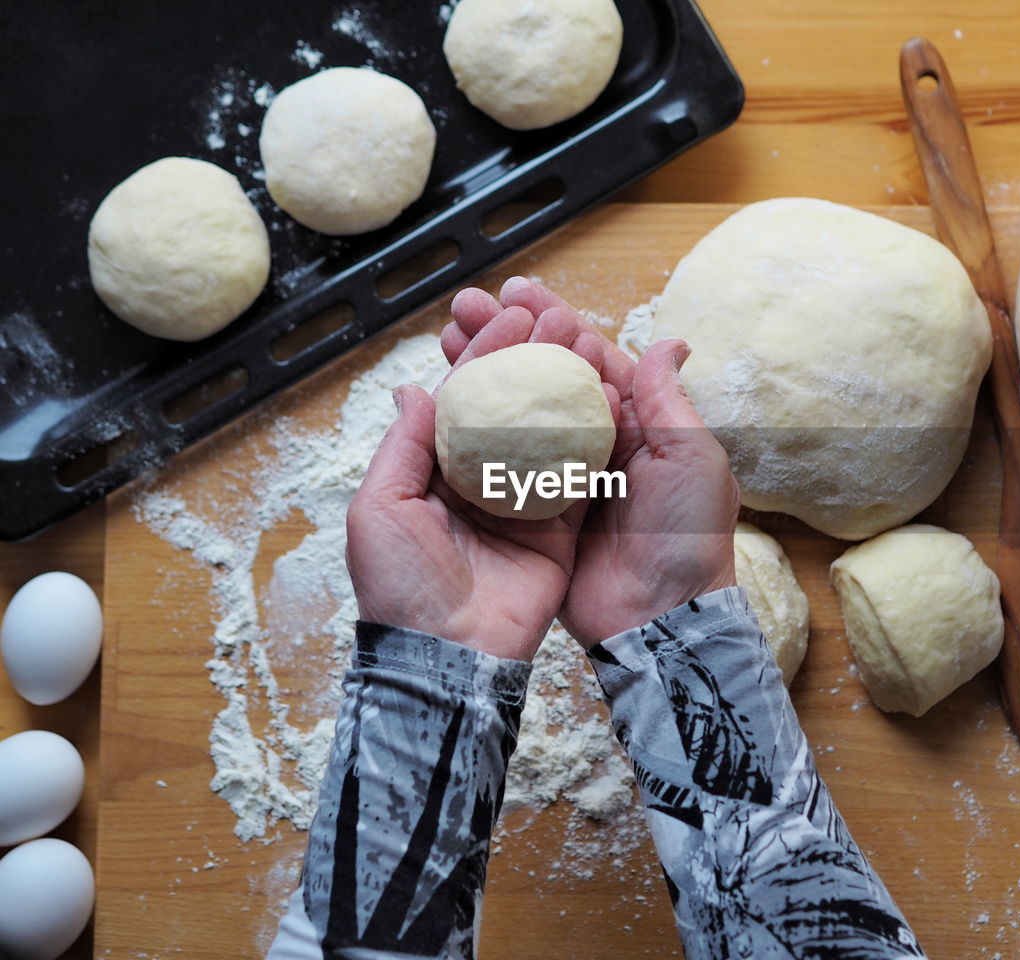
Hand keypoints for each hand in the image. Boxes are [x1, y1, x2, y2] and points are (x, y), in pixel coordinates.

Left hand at [345, 300, 616, 661]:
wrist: (446, 656)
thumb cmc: (400, 586)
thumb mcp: (381, 507)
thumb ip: (404, 446)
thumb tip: (415, 388)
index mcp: (433, 473)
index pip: (463, 400)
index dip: (486, 355)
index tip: (513, 315)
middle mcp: (479, 483)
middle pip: (511, 409)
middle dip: (533, 361)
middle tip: (559, 320)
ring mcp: (522, 506)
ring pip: (548, 435)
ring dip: (567, 389)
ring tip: (588, 344)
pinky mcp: (558, 532)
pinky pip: (578, 480)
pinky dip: (593, 441)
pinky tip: (608, 398)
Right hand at [444, 277, 738, 647]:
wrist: (661, 617)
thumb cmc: (689, 534)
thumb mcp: (691, 457)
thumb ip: (667, 399)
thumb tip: (670, 341)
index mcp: (637, 424)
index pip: (587, 358)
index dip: (551, 322)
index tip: (513, 292)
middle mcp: (597, 443)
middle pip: (543, 377)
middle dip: (504, 338)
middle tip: (462, 308)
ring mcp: (562, 476)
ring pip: (516, 412)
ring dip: (482, 374)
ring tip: (445, 341)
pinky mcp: (535, 511)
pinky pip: (501, 463)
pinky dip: (473, 432)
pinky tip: (444, 405)